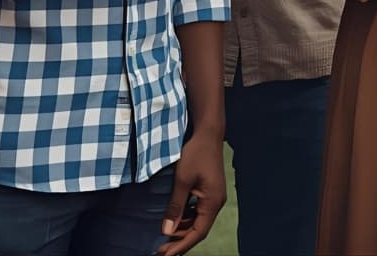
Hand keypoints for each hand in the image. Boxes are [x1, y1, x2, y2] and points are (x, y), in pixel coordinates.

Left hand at [158, 130, 225, 255]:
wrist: (208, 133)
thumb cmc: (196, 154)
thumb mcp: (182, 180)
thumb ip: (176, 206)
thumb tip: (167, 231)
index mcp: (213, 202)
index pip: (198, 233)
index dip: (181, 246)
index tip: (165, 255)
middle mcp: (216, 202)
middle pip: (199, 229)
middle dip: (180, 240)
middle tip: (160, 248)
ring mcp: (213, 196)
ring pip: (198, 221)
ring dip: (182, 230)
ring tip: (164, 236)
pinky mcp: (209, 191)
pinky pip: (198, 211)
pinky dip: (186, 218)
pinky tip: (174, 219)